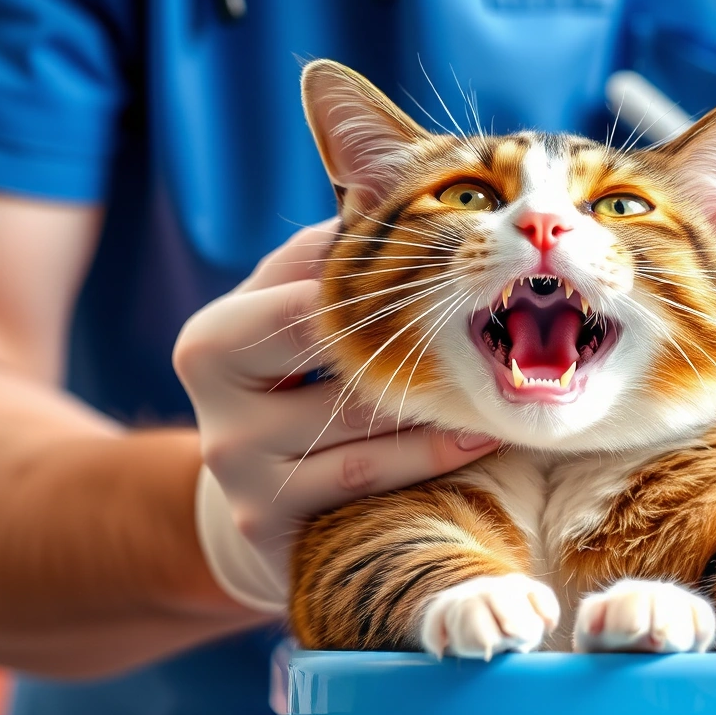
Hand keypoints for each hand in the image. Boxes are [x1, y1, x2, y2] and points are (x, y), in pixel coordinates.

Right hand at [174, 220, 498, 610]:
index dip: (381, 285)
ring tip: (503, 378)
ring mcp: (244, 480)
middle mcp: (217, 413)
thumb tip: (384, 184)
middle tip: (496, 318)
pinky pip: (370, 481)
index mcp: (212, 342)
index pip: (307, 299)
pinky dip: (432, 456)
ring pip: (363, 427)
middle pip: (336, 364)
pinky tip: (480, 436)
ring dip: (441, 402)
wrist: (263, 503)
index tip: (457, 268)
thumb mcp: (288, 314)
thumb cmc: (293, 384)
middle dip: (417, 343)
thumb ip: (322, 258)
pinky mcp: (275, 530)